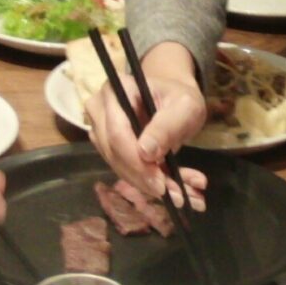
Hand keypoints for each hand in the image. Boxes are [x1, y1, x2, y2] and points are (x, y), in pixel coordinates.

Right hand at [82, 42, 208, 206]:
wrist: (175, 101)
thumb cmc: (180, 99)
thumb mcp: (186, 107)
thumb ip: (167, 126)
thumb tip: (146, 152)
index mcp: (117, 90)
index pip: (117, 132)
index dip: (136, 161)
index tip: (159, 183)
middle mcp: (100, 108)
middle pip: (113, 152)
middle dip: (142, 178)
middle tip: (174, 195)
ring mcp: (100, 129)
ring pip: (117, 165)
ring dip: (147, 184)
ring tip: (179, 194)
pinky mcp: (107, 147)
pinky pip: (123, 169)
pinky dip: (147, 182)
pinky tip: (172, 189)